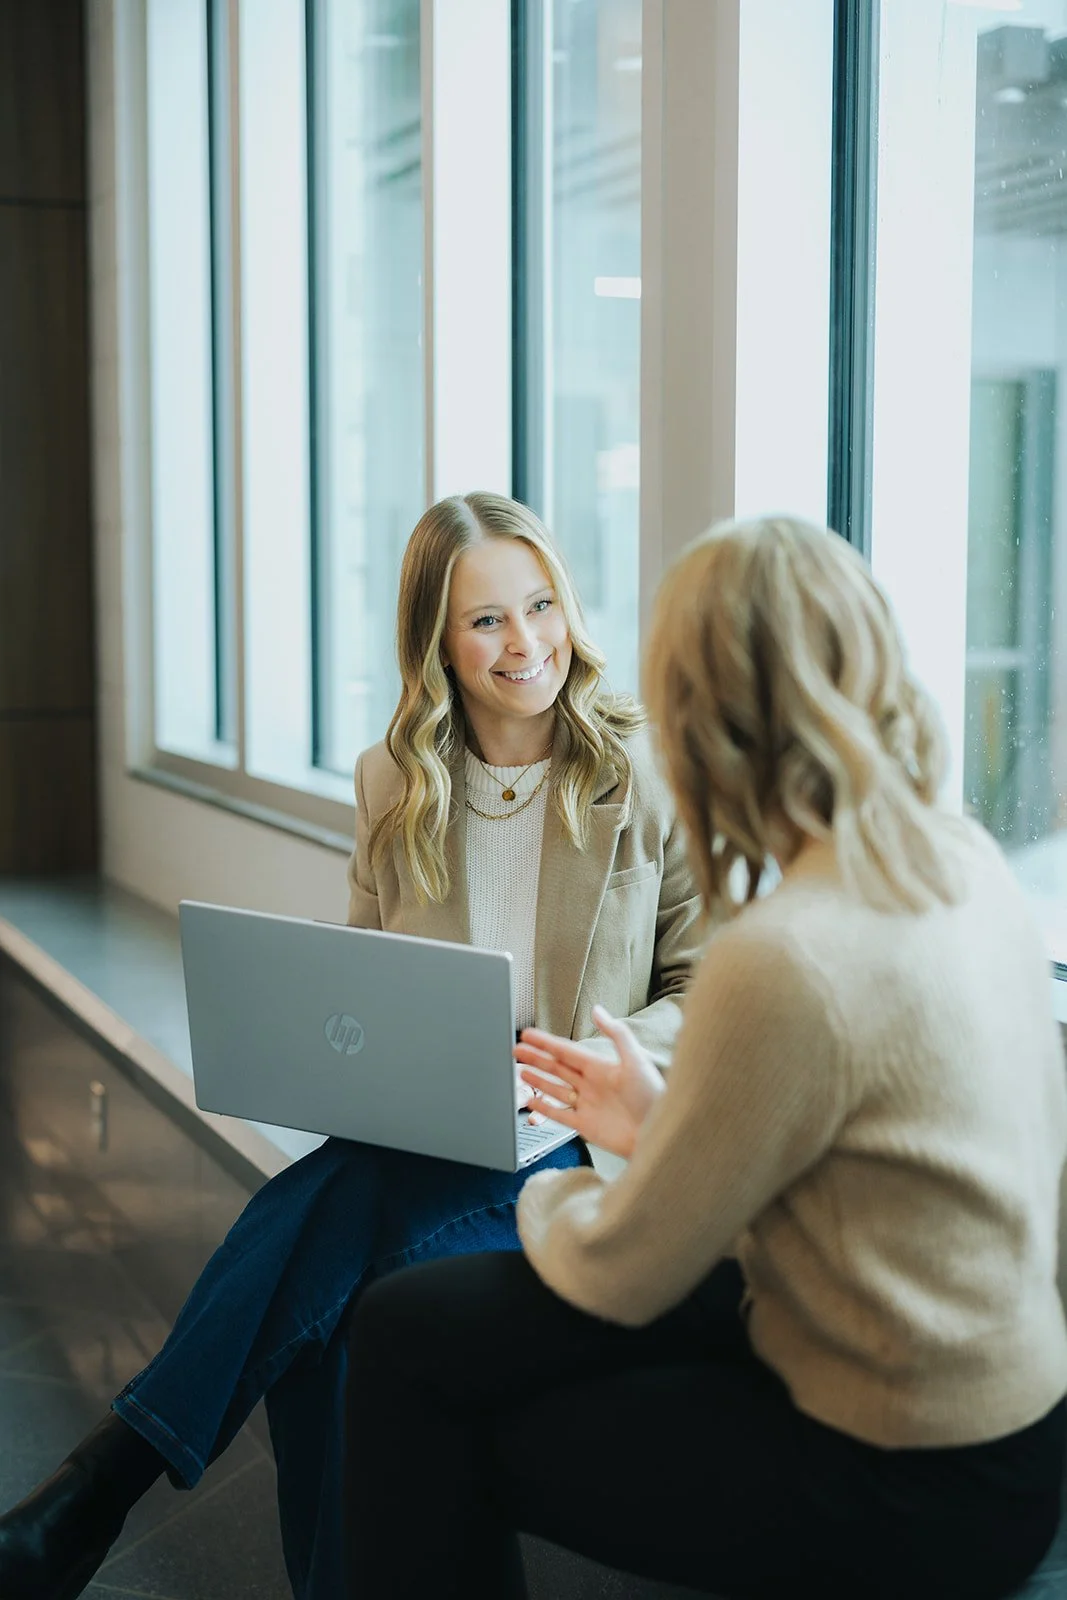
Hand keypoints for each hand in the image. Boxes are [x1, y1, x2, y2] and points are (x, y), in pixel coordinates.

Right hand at [514, 1006, 664, 1159]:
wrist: (658, 1133)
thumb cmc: (653, 1097)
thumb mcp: (636, 1059)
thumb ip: (616, 1033)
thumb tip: (597, 1010)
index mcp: (600, 1067)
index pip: (566, 1051)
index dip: (546, 1042)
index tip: (528, 1034)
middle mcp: (591, 1085)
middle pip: (557, 1067)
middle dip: (536, 1057)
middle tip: (517, 1049)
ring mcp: (587, 1105)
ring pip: (555, 1088)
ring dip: (538, 1079)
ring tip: (520, 1070)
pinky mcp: (585, 1125)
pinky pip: (559, 1114)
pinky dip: (544, 1108)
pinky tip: (532, 1101)